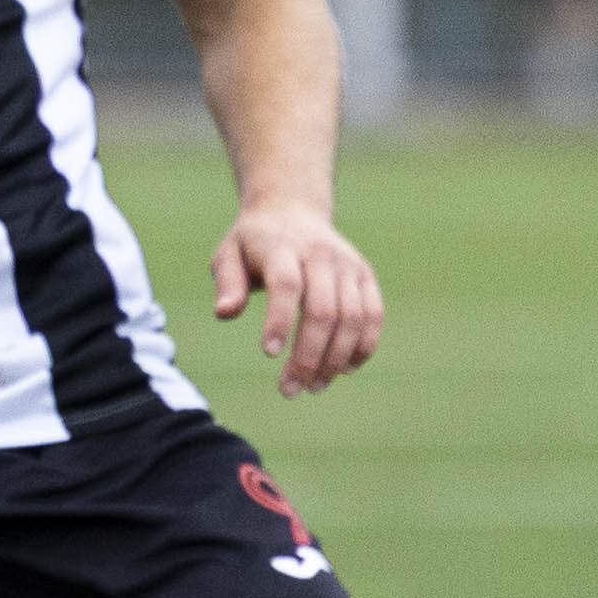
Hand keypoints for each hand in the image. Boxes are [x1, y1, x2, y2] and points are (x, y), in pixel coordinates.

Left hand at [210, 202, 385, 398]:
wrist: (293, 208)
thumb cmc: (254, 242)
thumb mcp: (228, 254)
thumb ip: (227, 283)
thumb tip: (224, 313)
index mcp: (283, 248)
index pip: (287, 285)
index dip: (280, 320)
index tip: (269, 354)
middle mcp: (321, 255)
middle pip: (323, 310)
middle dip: (308, 356)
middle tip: (290, 389)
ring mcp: (347, 265)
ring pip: (352, 318)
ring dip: (336, 359)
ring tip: (314, 387)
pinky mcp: (365, 275)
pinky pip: (374, 315)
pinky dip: (363, 346)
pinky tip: (344, 370)